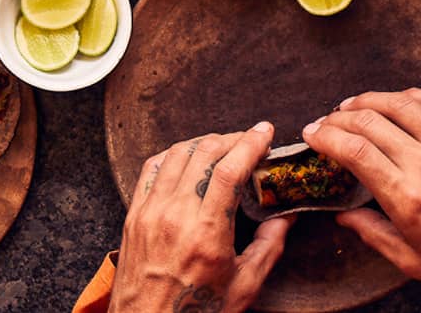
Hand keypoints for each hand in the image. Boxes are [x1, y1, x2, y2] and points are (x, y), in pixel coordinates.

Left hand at [111, 123, 290, 312]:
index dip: (250, 143)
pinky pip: (151, 169)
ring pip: (177, 154)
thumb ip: (268, 248)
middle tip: (249, 140)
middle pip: (203, 152)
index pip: (228, 170)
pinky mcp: (134, 215)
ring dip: (204, 142)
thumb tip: (286, 218)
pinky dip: (172, 154)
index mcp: (206, 234)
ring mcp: (149, 213)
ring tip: (223, 145)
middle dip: (232, 138)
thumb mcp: (243, 287)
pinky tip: (187, 156)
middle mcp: (174, 216)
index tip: (265, 132)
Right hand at [303, 90, 420, 310]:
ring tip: (353, 105)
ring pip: (401, 103)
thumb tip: (345, 218)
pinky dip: (411, 94)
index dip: (326, 136)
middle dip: (339, 117)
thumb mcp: (414, 261)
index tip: (313, 135)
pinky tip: (399, 99)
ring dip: (370, 99)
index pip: (354, 150)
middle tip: (327, 122)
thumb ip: (373, 234)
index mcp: (408, 197)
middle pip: (370, 120)